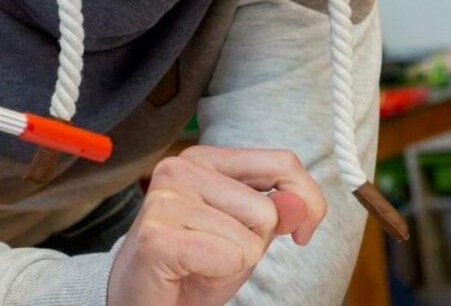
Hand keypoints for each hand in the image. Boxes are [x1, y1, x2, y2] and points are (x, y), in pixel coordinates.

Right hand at [106, 146, 325, 305]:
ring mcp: (166, 198)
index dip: (308, 201)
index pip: (282, 162)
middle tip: (217, 256)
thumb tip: (299, 205)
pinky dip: (217, 275)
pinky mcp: (158, 234)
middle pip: (267, 210)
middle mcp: (180, 167)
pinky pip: (228, 257)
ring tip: (200, 264)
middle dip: (255, 244)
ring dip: (234, 263)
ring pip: (250, 238)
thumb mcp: (248, 237)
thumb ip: (276, 214)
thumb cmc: (193, 267)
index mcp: (204, 160)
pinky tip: (188, 272)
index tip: (300, 234)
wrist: (142, 302)